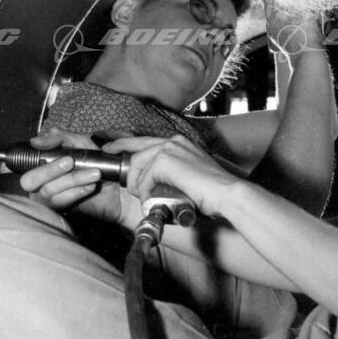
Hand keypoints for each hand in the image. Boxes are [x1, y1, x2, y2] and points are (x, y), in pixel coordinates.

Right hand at [19, 127, 127, 221]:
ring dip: (73, 179)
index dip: (31, 154)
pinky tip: (90, 186)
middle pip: (28, 180)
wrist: (118, 187)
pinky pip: (61, 202)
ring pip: (48, 190)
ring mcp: (48, 198)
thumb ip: (60, 138)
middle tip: (70, 161)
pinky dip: (76, 192)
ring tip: (94, 173)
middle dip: (49, 169)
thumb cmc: (98, 163)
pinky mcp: (61, 210)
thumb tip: (36, 140)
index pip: (25, 161)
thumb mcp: (81, 143)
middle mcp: (40, 182)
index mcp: (41, 164)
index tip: (42, 146)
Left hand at [102, 134, 242, 221]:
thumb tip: (152, 183)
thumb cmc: (212, 192)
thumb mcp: (188, 176)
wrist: (227, 194)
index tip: (112, 147)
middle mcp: (173, 141)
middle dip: (120, 152)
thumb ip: (171, 174)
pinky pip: (143, 177)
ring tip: (145, 197)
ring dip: (137, 184)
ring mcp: (169, 148)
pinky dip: (144, 191)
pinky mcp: (165, 160)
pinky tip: (152, 198)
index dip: (126, 142)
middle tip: (110, 157)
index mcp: (179, 142)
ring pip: (137, 164)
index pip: (145, 139)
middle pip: (135, 146)